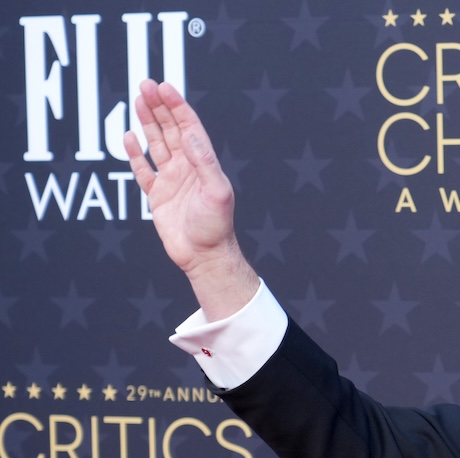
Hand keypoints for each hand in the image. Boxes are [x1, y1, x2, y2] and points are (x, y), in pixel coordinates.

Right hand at [124, 80, 257, 319]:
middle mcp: (187, 168)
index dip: (177, 106)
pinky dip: (135, 153)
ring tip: (138, 100)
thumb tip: (190, 134)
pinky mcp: (158, 196)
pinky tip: (128, 136)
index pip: (189, 127)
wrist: (204, 256)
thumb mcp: (216, 192)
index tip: (164, 86)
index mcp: (203, 164)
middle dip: (159, 106)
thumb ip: (204, 162)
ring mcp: (172, 180)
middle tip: (145, 84)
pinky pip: (143, 169)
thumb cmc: (216, 227)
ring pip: (156, 144)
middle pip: (171, 129)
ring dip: (147, 122)